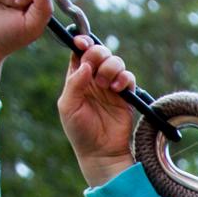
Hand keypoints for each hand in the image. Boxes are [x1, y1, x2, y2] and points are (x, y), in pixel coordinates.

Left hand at [58, 33, 139, 185]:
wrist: (101, 152)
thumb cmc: (80, 131)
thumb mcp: (68, 106)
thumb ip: (74, 83)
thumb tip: (84, 64)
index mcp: (77, 78)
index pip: (79, 53)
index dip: (81, 44)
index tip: (82, 43)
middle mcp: (94, 79)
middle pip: (99, 52)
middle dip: (98, 55)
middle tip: (95, 70)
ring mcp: (111, 86)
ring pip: (115, 61)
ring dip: (111, 67)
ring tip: (106, 85)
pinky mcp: (126, 95)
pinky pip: (129, 77)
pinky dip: (124, 78)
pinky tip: (117, 89)